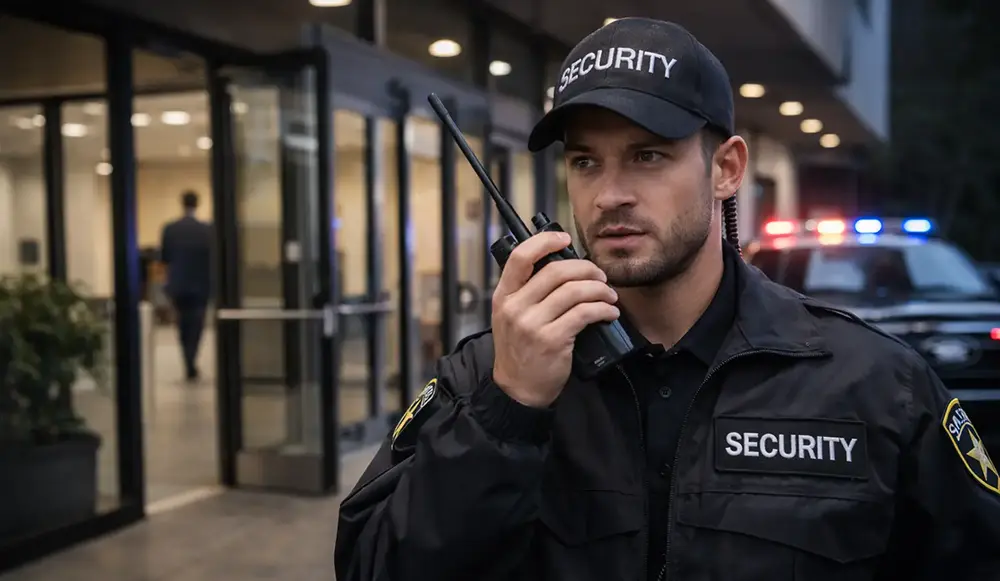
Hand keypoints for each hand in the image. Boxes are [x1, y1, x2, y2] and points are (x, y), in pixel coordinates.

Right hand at [491, 232, 619, 407]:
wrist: (518, 389)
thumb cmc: (520, 350)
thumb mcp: (511, 317)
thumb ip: (528, 292)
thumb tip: (563, 267)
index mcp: (503, 296)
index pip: (521, 257)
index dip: (545, 242)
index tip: (564, 239)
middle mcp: (515, 307)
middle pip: (556, 272)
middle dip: (586, 269)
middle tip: (599, 275)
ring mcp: (532, 324)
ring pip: (574, 291)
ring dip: (599, 289)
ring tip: (608, 294)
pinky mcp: (552, 340)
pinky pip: (584, 314)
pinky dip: (603, 309)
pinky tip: (609, 312)